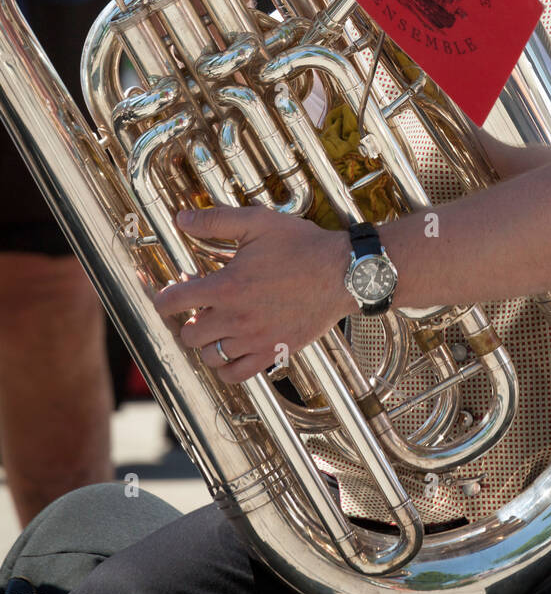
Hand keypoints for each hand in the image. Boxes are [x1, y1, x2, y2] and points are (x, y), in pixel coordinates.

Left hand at [153, 206, 353, 382]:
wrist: (343, 273)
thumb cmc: (303, 246)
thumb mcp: (258, 222)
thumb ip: (216, 220)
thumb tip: (182, 219)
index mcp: (227, 286)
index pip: (175, 302)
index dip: (163, 299)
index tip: (168, 296)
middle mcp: (237, 318)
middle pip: (189, 334)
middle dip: (188, 320)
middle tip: (201, 306)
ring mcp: (255, 339)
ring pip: (210, 356)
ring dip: (207, 343)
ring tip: (216, 326)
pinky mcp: (274, 352)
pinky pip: (236, 374)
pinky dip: (226, 366)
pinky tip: (231, 349)